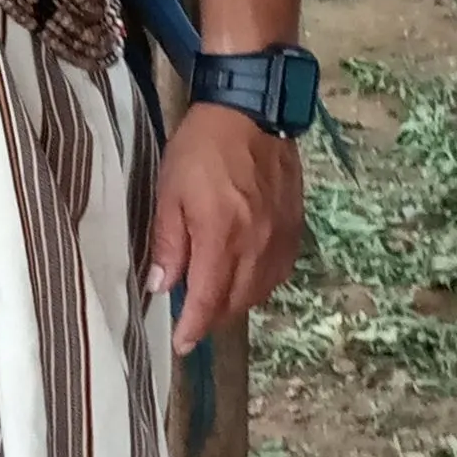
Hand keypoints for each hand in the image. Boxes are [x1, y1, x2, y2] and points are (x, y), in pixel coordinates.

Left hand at [146, 103, 303, 356]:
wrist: (252, 109)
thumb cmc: (202, 147)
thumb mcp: (170, 191)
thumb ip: (168, 243)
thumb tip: (162, 286)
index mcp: (222, 237)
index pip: (209, 301)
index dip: (193, 328)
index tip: (181, 346)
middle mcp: (256, 244)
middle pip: (237, 303)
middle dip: (213, 318)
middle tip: (192, 319)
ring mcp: (280, 236)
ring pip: (260, 291)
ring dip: (236, 302)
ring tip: (215, 298)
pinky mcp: (295, 225)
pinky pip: (279, 271)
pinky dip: (260, 282)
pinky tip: (245, 275)